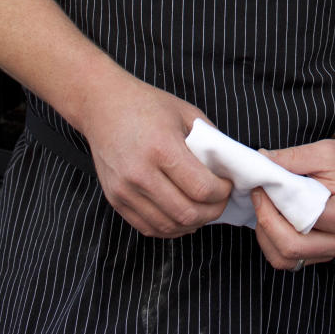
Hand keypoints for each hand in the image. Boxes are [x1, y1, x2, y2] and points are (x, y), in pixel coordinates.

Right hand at [78, 70, 232, 237]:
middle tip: (220, 200)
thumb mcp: (186, 113)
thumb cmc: (147, 105)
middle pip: (187, 212)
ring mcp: (125, 190)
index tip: (227, 185)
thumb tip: (231, 166)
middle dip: (212, 211)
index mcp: (162, 148)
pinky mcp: (115, 200)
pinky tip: (182, 216)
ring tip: (203, 209)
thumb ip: (211, 140)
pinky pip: (148, 227)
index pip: (201, 188)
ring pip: (168, 225)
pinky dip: (170, 228)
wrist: (103, 107)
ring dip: (193, 223)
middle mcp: (141, 173)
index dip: (222, 192)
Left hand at [251, 136, 334, 270]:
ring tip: (264, 207)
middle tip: (258, 195)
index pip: (303, 220)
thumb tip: (261, 160)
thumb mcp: (323, 152)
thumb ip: (292, 158)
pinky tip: (272, 219)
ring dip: (266, 236)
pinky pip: (289, 260)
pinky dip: (273, 242)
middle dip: (266, 221)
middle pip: (291, 247)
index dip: (275, 205)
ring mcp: (331, 251)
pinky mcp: (320, 254)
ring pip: (286, 259)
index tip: (261, 186)